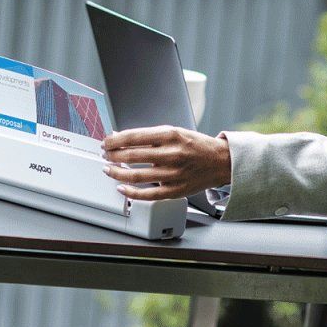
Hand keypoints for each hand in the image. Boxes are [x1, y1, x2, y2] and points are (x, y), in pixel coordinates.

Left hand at [101, 125, 231, 200]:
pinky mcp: (175, 190)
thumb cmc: (195, 146)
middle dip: (112, 156)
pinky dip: (130, 192)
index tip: (106, 142)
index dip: (114, 140)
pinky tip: (121, 188)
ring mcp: (173, 174)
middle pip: (131, 156)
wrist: (220, 161)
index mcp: (171, 135)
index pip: (133, 137)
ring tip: (108, 169)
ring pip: (135, 176)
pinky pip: (147, 194)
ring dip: (116, 173)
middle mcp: (172, 154)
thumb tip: (121, 137)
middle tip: (105, 155)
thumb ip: (149, 136)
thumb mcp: (175, 132)